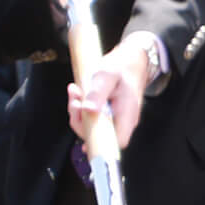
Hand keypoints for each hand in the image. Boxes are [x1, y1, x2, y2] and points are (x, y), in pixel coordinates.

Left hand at [70, 31, 159, 147]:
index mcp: (127, 114)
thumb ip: (98, 93)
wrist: (129, 61)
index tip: (83, 128)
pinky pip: (89, 118)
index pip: (117, 142)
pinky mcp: (106, 115)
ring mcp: (114, 119)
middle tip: (75, 100)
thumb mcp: (107, 75)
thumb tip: (88, 110)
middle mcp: (122, 121)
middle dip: (79, 120)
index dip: (100, 144)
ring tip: (75, 90)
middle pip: (97, 136)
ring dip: (77, 111)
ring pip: (90, 126)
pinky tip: (77, 93)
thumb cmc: (120, 67)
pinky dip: (80, 108)